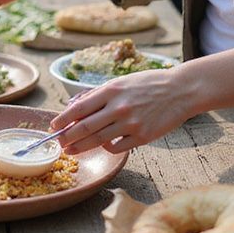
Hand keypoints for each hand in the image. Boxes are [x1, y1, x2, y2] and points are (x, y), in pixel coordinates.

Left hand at [49, 66, 195, 154]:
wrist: (179, 91)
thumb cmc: (148, 84)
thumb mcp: (121, 82)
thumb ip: (98, 94)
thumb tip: (74, 107)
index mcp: (111, 90)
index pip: (79, 108)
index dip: (63, 119)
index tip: (54, 126)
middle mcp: (119, 107)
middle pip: (85, 127)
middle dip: (68, 137)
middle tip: (59, 143)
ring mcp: (131, 124)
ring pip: (98, 140)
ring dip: (81, 147)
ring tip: (71, 150)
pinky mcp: (142, 137)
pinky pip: (116, 147)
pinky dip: (106, 147)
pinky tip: (101, 145)